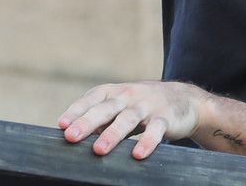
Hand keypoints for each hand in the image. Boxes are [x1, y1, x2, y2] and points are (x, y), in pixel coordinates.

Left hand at [57, 81, 207, 159]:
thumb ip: (101, 117)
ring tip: (98, 150)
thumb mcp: (121, 105)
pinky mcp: (165, 118)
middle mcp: (129, 96)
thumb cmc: (143, 105)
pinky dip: (147, 142)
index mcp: (115, 92)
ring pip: (127, 119)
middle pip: (106, 108)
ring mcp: (147, 106)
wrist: (184, 98)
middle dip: (87, 122)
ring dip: (112, 134)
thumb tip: (73, 134)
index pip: (92, 98)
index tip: (61, 125)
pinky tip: (138, 154)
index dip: (76, 110)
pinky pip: (155, 130)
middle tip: (71, 136)